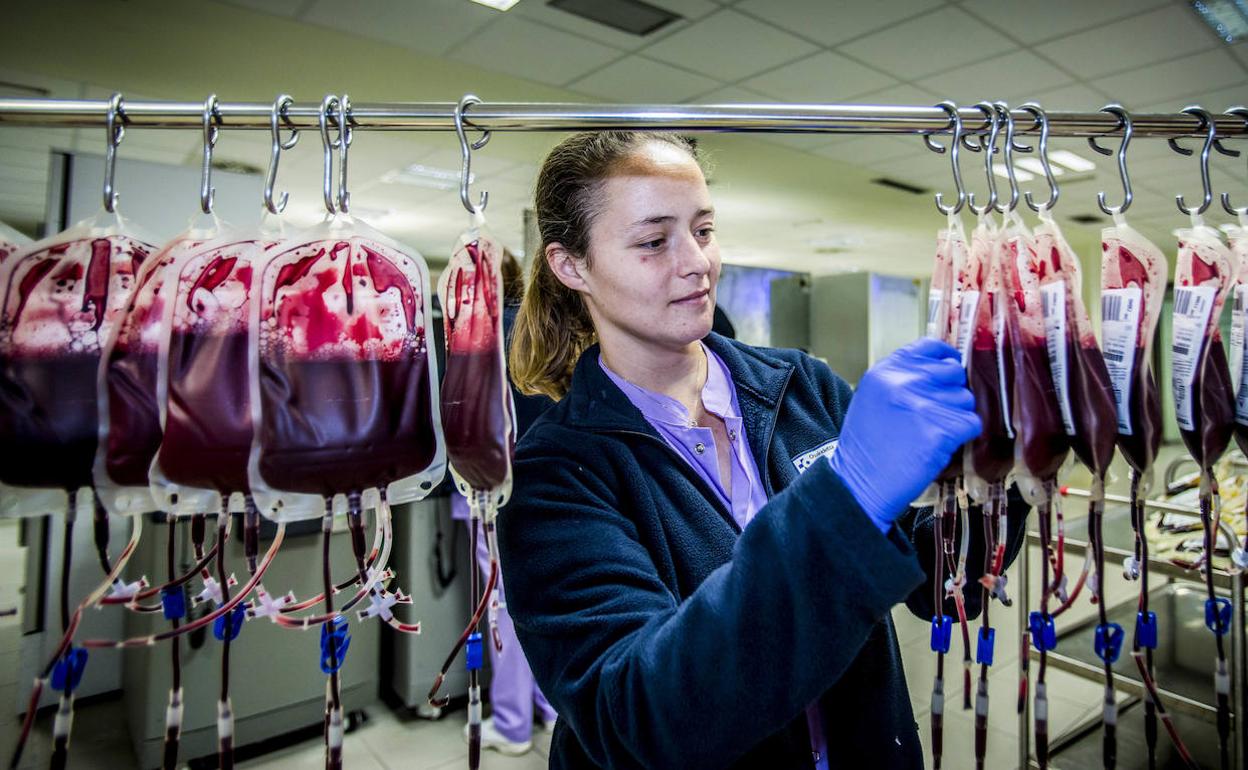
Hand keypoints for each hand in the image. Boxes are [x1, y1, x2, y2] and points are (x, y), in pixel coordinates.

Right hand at [828, 337, 981, 529]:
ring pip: (966, 400)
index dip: (945, 358)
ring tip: (931, 433)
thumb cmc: (867, 445)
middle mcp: (904, 381)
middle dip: (951, 392)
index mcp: (886, 370)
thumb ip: (902, 378)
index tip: (948, 371)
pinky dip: (963, 436)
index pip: (930, 347)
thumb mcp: (874, 397)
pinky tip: (940, 445)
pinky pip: (972, 423)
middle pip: (954, 373)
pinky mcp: (941, 430)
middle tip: (935, 415)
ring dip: (957, 417)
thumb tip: (943, 368)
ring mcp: (923, 405)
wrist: (859, 483)